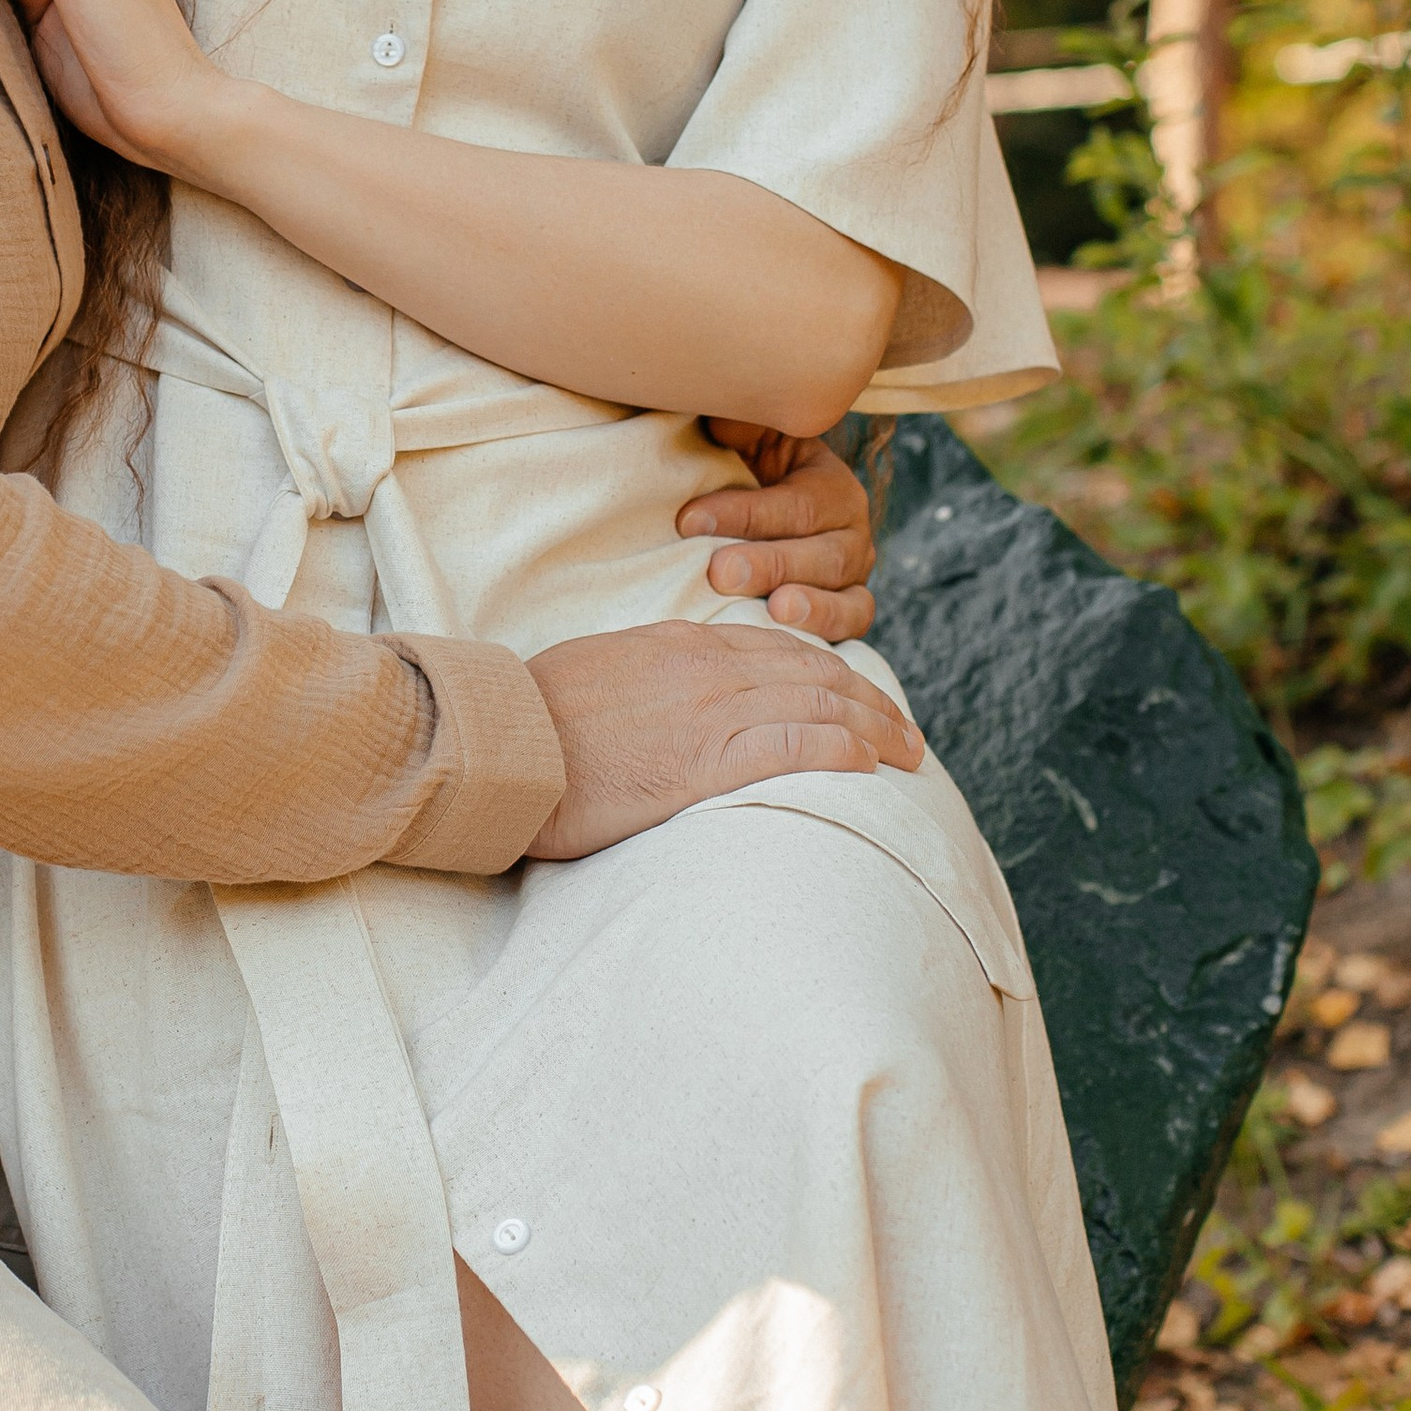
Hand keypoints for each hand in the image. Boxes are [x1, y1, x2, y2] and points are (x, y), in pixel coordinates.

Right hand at [524, 617, 919, 861]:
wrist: (503, 742)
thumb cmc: (531, 720)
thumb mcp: (597, 675)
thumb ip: (644, 678)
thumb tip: (663, 698)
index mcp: (680, 647)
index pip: (778, 650)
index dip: (828, 671)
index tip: (857, 696)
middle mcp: (707, 669)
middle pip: (814, 674)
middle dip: (870, 701)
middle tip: (906, 731)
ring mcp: (709, 711)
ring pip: (818, 704)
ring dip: (874, 727)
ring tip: (908, 753)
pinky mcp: (704, 762)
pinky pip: (792, 745)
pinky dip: (839, 749)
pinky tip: (868, 764)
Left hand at [683, 426, 874, 644]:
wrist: (757, 508)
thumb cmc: (741, 472)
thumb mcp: (744, 438)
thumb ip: (738, 426)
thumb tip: (724, 424)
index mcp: (830, 483)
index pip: (793, 502)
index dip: (743, 513)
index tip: (687, 521)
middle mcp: (851, 531)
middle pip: (821, 553)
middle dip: (770, 564)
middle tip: (720, 572)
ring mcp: (853, 576)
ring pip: (845, 596)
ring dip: (808, 606)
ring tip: (774, 610)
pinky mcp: (849, 611)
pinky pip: (851, 627)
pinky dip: (826, 633)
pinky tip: (790, 639)